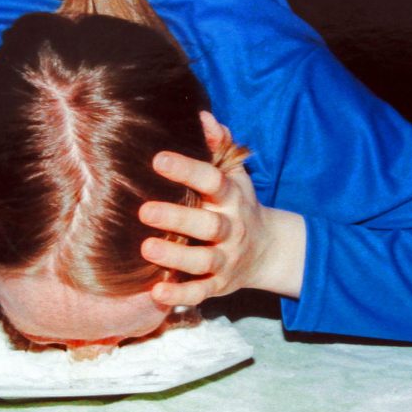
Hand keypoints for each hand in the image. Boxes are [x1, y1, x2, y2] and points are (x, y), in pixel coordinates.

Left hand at [139, 113, 304, 305]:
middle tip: (144, 210)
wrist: (267, 251)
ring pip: (203, 261)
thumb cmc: (237, 204)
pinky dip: (179, 295)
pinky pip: (200, 293)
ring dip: (175, 257)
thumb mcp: (235, 174)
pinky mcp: (218, 286)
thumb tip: (202, 116)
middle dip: (177, 218)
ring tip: (146, 248)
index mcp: (231, 199)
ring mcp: (226, 260)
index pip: (213, 181)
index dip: (188, 170)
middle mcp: (231, 230)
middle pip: (208, 226)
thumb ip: (220, 146)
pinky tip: (156, 292)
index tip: (158, 159)